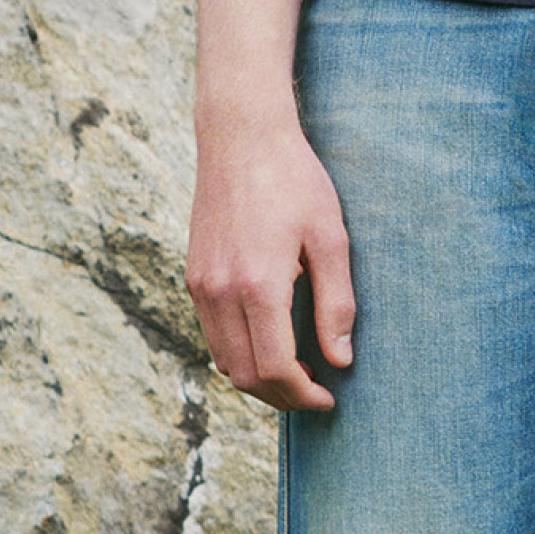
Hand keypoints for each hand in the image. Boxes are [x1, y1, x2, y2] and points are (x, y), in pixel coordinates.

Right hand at [187, 112, 355, 415]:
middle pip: (245, 376)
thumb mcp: (331, 237)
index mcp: (258, 284)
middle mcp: (220, 291)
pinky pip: (214, 335)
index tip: (330, 397)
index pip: (275, 367)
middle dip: (282, 396)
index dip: (304, 394)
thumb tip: (341, 360)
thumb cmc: (295, 180)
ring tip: (300, 372)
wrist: (240, 136)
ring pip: (225, 361)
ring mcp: (201, 285)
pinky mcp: (193, 277)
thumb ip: (337, 303)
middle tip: (317, 393)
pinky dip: (241, 354)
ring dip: (260, 379)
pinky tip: (272, 342)